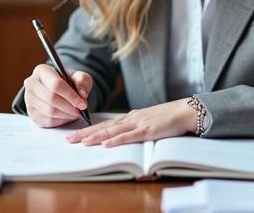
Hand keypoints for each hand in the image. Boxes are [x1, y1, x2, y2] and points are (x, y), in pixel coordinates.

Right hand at [24, 64, 92, 127]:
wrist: (58, 90)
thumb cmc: (68, 82)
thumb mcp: (79, 77)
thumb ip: (83, 81)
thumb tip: (82, 94)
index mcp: (42, 70)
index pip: (56, 84)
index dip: (71, 95)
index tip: (83, 103)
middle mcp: (31, 84)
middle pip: (51, 98)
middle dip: (69, 107)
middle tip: (81, 110)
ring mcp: (29, 100)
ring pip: (49, 111)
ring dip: (66, 114)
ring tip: (76, 113)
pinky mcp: (32, 114)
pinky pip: (48, 121)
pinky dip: (61, 120)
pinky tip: (68, 116)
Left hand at [65, 98, 196, 146]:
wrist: (186, 110)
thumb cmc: (169, 117)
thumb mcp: (148, 121)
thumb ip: (135, 128)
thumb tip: (121, 136)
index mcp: (131, 117)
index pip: (105, 124)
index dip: (89, 129)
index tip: (74, 134)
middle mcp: (131, 118)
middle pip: (104, 127)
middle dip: (85, 133)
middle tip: (68, 139)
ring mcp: (139, 123)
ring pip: (113, 131)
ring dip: (95, 136)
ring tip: (80, 142)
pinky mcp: (148, 130)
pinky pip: (129, 136)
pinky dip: (116, 140)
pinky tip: (105, 143)